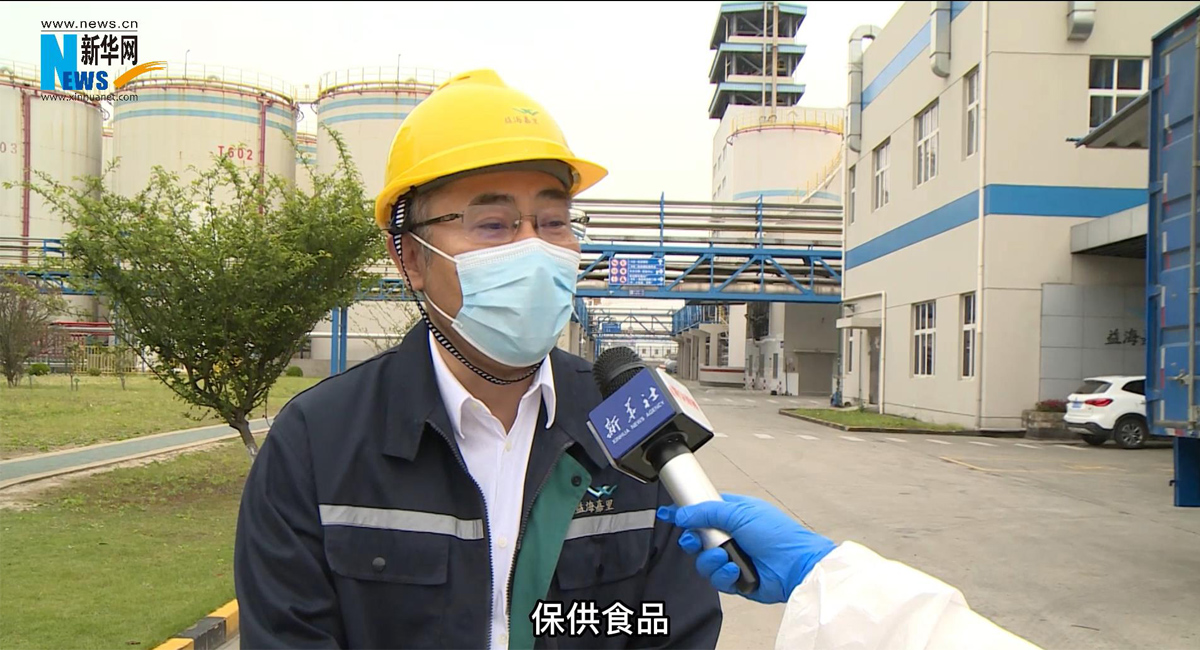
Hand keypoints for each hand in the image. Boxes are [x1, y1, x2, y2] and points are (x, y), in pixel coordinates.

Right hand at [657, 493, 835, 603]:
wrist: (796, 566)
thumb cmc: (778, 534)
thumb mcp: (740, 513)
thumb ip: (707, 512)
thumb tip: (682, 514)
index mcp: (733, 514)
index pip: (702, 510)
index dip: (684, 512)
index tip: (668, 513)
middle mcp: (730, 535)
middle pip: (696, 538)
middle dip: (693, 541)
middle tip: (695, 541)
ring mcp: (732, 557)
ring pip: (703, 561)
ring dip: (711, 560)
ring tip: (726, 557)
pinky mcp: (734, 579)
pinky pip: (715, 579)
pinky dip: (723, 574)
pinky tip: (735, 570)